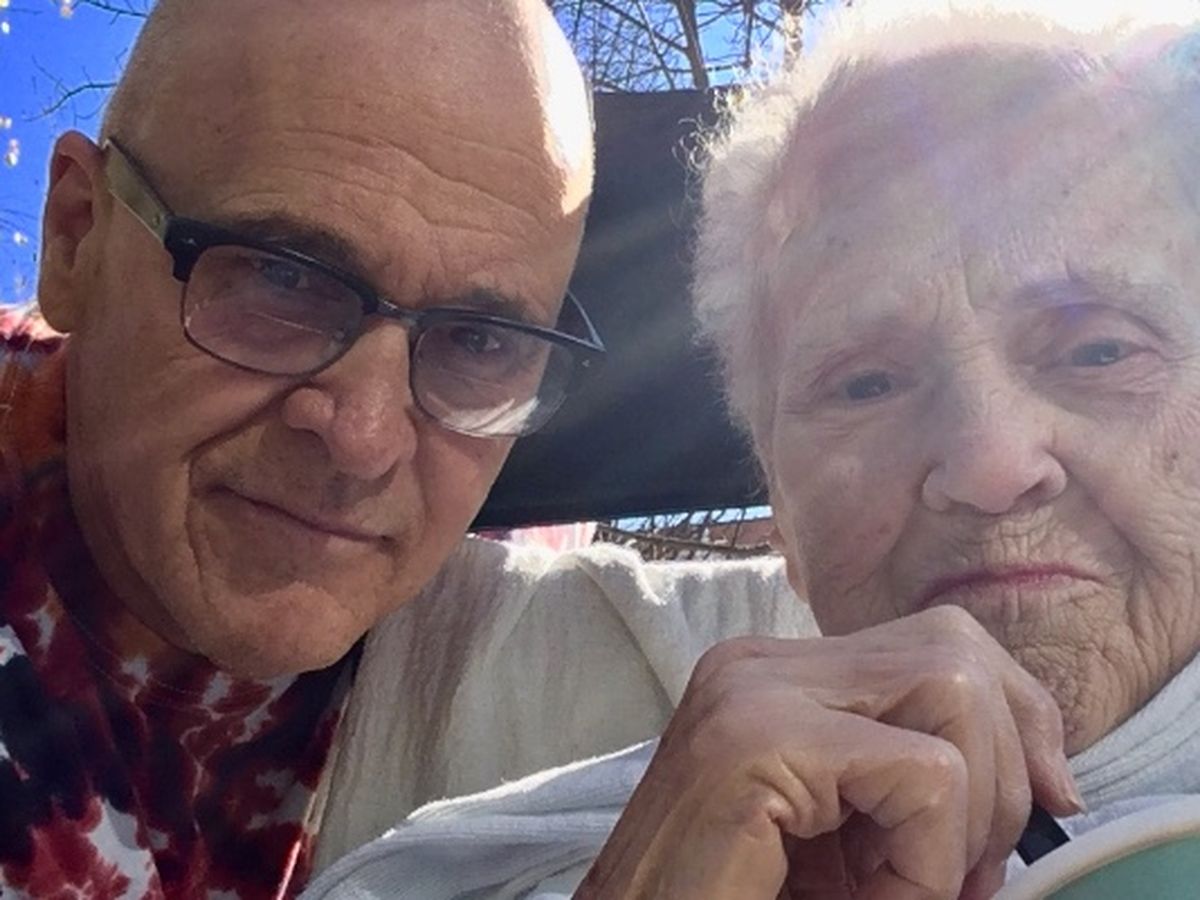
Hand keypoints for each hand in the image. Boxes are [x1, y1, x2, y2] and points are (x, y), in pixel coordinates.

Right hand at [575, 606, 1082, 899]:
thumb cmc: (736, 897)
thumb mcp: (848, 831)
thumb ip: (917, 779)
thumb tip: (1051, 778)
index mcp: (780, 673)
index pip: (942, 641)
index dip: (1020, 716)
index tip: (1048, 801)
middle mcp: (760, 663)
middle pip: (954, 649)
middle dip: (1004, 769)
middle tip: (963, 874)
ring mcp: (753, 691)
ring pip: (954, 690)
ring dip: (968, 818)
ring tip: (907, 888)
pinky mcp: (755, 740)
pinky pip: (926, 774)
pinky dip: (931, 859)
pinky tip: (875, 897)